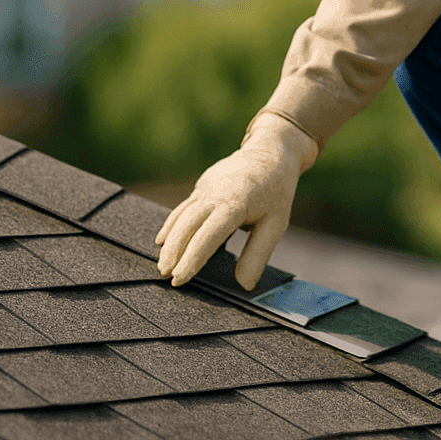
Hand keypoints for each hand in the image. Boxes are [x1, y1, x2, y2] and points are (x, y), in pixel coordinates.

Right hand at [155, 111, 319, 288]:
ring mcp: (206, 187)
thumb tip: (245, 286)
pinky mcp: (203, 185)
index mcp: (235, 203)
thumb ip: (258, 255)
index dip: (192, 259)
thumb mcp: (277, 224)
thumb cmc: (277, 191)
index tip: (180, 279)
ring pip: (181, 216)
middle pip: (187, 225)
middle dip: (174, 252)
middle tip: (166, 276)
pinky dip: (172, 224)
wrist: (271, 152)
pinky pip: (184, 207)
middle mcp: (216, 193)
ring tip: (163, 265)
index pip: (208, 236)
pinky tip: (163, 240)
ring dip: (170, 241)